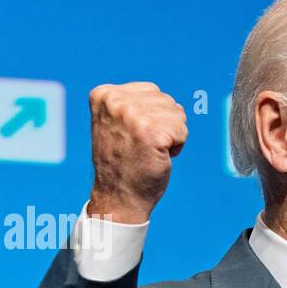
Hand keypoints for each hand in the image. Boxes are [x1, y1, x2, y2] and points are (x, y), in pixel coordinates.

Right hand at [86, 82, 186, 224]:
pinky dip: (177, 148)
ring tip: (149, 151)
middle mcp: (116, 100)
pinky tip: (158, 157)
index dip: (151, 116)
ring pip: (177, 114)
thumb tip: (163, 96)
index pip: (152, 91)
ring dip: (171, 136)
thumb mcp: (117, 123)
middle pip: (167, 100)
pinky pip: (182, 132)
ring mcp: (133, 115)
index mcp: (104, 94)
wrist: (118, 196)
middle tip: (142, 146)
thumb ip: (131, 103)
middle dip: (163, 124)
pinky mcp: (151, 132)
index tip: (132, 135)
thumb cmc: (122, 162)